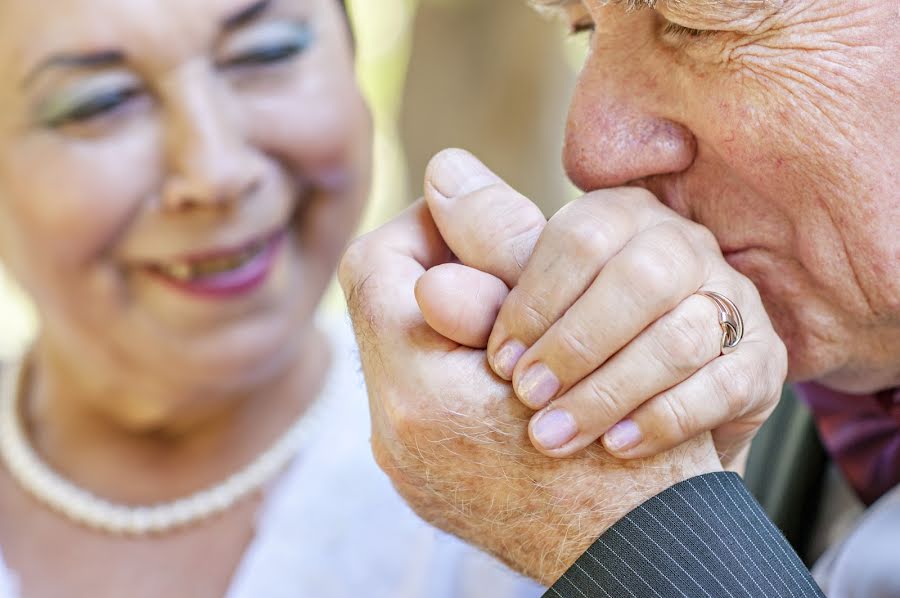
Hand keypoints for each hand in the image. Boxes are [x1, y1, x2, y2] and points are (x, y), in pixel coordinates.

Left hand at [339, 159, 721, 583]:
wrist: (642, 557)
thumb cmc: (630, 446)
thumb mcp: (576, 327)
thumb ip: (502, 252)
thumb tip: (442, 173)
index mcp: (418, 392)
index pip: (376, 265)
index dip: (427, 229)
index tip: (481, 230)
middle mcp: (396, 433)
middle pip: (383, 308)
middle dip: (442, 275)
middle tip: (501, 278)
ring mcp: (405, 464)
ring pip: (398, 354)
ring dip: (449, 323)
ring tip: (514, 331)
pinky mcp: (425, 481)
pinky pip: (414, 400)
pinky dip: (455, 370)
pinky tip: (509, 369)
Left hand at [416, 150, 786, 468]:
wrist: (643, 429)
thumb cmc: (568, 353)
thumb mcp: (523, 305)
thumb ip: (486, 257)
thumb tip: (441, 173)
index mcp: (620, 217)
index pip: (578, 238)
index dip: (531, 299)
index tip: (494, 357)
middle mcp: (682, 247)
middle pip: (638, 279)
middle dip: (572, 343)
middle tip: (522, 395)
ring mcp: (731, 301)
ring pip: (681, 334)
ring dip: (608, 389)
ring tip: (552, 434)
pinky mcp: (761, 360)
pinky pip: (724, 383)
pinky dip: (665, 418)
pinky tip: (616, 446)